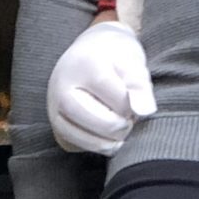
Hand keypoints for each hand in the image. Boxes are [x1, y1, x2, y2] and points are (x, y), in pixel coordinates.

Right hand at [47, 18, 156, 155]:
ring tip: (118, 123)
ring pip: (88, 140)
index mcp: (85, 65)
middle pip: (102, 123)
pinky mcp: (55, 128)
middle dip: (124, 125)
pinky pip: (77, 146)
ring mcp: (54, 109)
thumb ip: (140, 84)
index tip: (135, 98)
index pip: (119, 99)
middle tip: (128, 115)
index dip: (134, 105)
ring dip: (112, 140)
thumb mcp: (131, 59)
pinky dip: (97, 145)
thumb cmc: (113, 57)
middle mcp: (61, 87)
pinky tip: (103, 130)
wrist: (87, 51)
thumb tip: (144, 111)